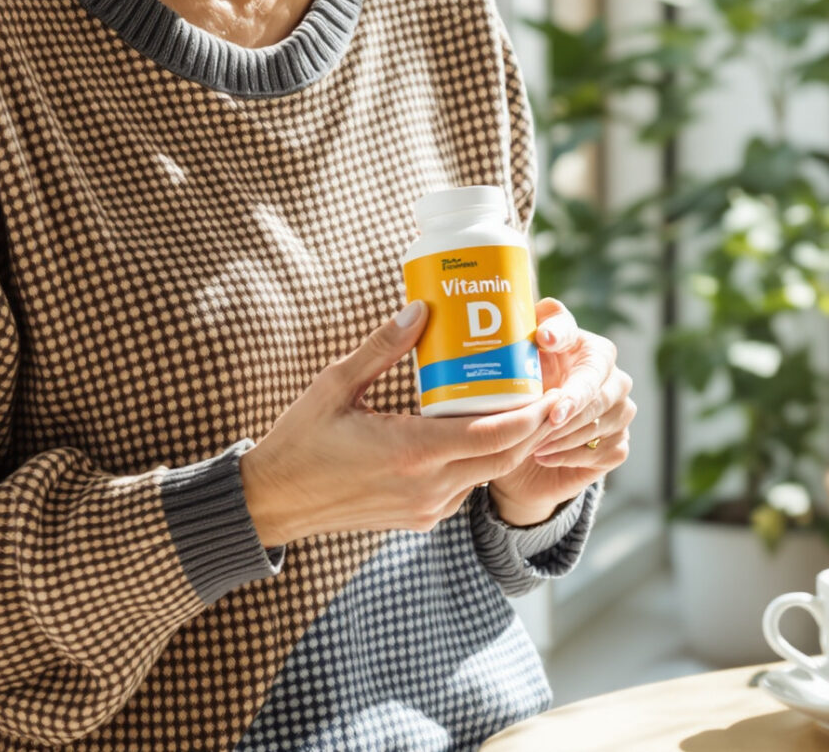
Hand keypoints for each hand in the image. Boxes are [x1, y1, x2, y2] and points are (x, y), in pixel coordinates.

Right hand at [238, 301, 568, 544]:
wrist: (273, 503)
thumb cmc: (300, 441)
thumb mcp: (335, 386)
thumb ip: (381, 349)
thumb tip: (420, 310)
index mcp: (411, 453)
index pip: (493, 436)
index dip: (532, 415)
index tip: (554, 390)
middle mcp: (427, 488)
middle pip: (504, 458)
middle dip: (535, 427)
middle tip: (552, 392)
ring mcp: (425, 508)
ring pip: (487, 475)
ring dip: (511, 444)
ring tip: (522, 405)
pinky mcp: (419, 518)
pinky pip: (466, 488)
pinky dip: (482, 460)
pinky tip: (480, 430)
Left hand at [486, 298, 634, 525]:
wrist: (526, 446)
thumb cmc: (522, 396)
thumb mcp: (516, 364)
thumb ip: (525, 337)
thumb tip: (544, 333)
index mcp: (590, 349)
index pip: (585, 343)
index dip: (563, 339)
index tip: (545, 341)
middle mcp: (614, 378)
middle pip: (598, 391)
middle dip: (569, 408)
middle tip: (540, 421)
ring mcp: (621, 412)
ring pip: (599, 423)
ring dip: (564, 435)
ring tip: (531, 443)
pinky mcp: (619, 446)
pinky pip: (602, 451)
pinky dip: (569, 455)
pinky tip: (542, 456)